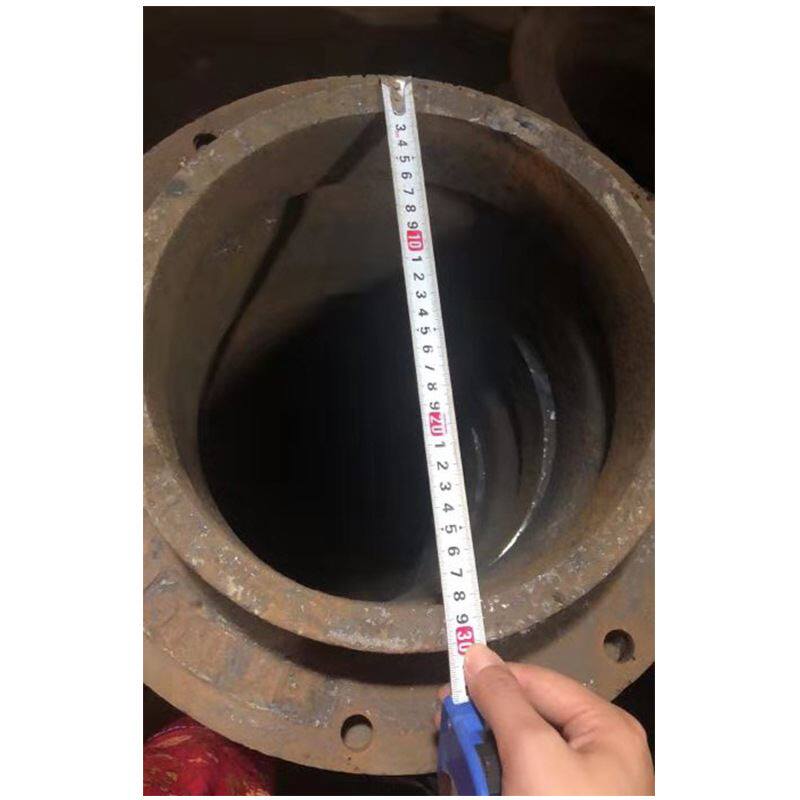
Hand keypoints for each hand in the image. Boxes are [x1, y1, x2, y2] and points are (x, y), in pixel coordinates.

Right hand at [436, 644, 653, 795]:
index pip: (535, 681)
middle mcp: (595, 757)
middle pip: (522, 721)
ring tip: (465, 780)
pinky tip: (475, 792)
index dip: (490, 682)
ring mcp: (574, 790)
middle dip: (483, 734)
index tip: (449, 688)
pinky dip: (489, 788)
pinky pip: (514, 785)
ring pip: (513, 757)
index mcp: (605, 730)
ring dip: (482, 767)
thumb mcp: (533, 755)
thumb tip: (480, 660)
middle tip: (452, 742)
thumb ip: (504, 701)